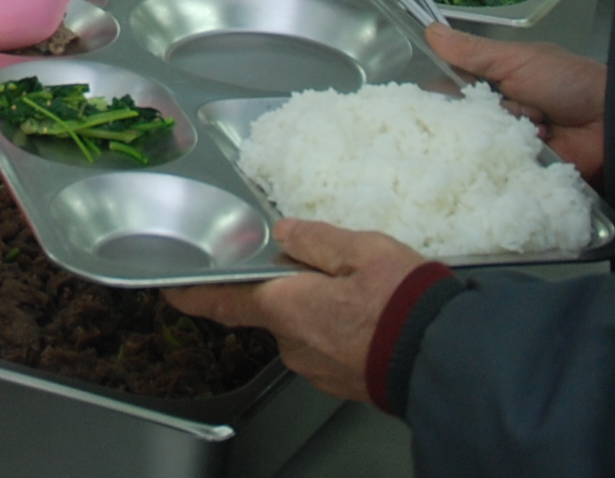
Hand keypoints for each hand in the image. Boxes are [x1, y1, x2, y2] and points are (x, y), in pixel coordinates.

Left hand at [163, 220, 428, 404]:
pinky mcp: (340, 381)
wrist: (444, 361)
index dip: (192, 293)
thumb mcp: (361, 250)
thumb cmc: (403, 304)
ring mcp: (316, 368)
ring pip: (302, 327)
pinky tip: (368, 316)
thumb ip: (316, 240)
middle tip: (323, 265)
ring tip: (359, 289)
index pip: (223, 301)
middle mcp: (292, 343)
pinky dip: (337, 329)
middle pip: (273, 308)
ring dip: (317, 308)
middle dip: (288, 287)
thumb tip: (286, 233)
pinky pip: (325, 346)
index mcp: (286, 307)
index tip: (170, 287)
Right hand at [428, 23, 608, 181]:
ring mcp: (506, 146)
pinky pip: (496, 171)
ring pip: (474, 148)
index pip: (448, 89)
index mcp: (492, 83)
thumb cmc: (566, 82)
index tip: (424, 99)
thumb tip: (430, 31)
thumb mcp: (518, 60)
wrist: (612, 122)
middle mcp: (494, 115)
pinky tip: (507, 158)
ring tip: (511, 133)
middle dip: (464, 121)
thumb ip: (474, 52)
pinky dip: (500, 165)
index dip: (436, 95)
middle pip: (457, 123)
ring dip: (489, 141)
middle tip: (480, 116)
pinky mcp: (519, 172)